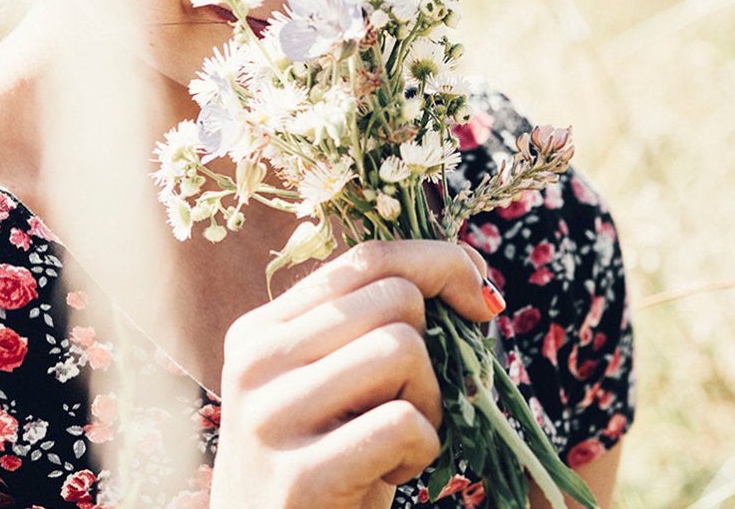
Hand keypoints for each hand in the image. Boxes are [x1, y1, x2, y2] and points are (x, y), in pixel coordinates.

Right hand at [207, 238, 503, 508]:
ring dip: (428, 403)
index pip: (366, 258)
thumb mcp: (331, 386)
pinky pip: (404, 422)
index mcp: (261, 330)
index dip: (440, 265)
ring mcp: (270, 418)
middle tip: (408, 406)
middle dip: (431, 352)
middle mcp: (255, 362)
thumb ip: (369, 324)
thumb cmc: (325, 466)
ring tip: (397, 442)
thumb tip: (468, 270)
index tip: (479, 303)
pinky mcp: (300, 477)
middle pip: (395, 299)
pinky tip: (390, 473)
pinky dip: (423, 450)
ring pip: (402, 350)